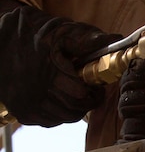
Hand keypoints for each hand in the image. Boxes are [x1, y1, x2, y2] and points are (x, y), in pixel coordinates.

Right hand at [0, 1, 120, 125]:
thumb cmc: (31, 33)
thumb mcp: (57, 30)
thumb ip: (85, 37)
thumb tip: (115, 39)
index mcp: (48, 70)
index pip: (81, 94)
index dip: (94, 92)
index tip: (97, 85)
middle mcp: (37, 91)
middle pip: (75, 108)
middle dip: (88, 101)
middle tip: (91, 91)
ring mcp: (28, 104)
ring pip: (65, 117)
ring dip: (76, 108)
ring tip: (77, 94)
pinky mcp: (23, 112)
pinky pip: (50, 121)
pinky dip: (60, 113)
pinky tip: (60, 98)